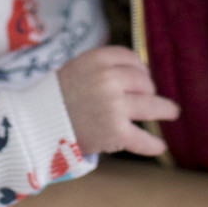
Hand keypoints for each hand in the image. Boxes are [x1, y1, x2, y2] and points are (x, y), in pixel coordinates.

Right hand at [57, 46, 179, 156]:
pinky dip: (152, 144)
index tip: (142, 77)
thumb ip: (105, 66)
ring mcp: (114, 106)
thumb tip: (139, 71)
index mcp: (98, 59)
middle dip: (147, 90)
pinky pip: (141, 139)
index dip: (140, 69)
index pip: (132, 59)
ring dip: (165, 109)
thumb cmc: (56, 95)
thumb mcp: (78, 67)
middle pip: (144, 81)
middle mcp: (109, 80)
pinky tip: (160, 146)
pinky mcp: (115, 132)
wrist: (35, 122)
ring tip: (172, 112)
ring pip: (151, 105)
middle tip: (147, 98)